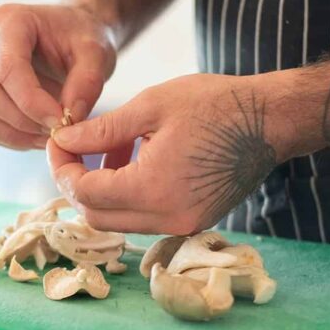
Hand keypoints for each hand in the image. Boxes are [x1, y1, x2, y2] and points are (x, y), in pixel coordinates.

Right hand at [0, 4, 116, 150]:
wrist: (72, 40)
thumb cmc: (82, 41)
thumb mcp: (98, 54)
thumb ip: (88, 83)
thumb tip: (68, 119)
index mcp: (8, 20)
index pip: (7, 68)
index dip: (32, 103)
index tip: (62, 122)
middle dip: (20, 120)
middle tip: (55, 131)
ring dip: (10, 134)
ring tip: (47, 136)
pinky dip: (8, 138)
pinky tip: (37, 134)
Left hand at [48, 73, 287, 234]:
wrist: (271, 121)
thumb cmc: (215, 104)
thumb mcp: (151, 107)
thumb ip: (100, 130)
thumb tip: (63, 140)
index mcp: (153, 188)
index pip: (85, 192)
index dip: (62, 168)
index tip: (58, 142)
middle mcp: (167, 218)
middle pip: (96, 217)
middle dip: (77, 184)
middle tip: (74, 150)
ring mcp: (182, 225)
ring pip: (118, 220)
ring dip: (103, 190)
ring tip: (112, 149)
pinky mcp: (192, 223)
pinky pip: (144, 218)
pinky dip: (128, 196)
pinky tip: (136, 161)